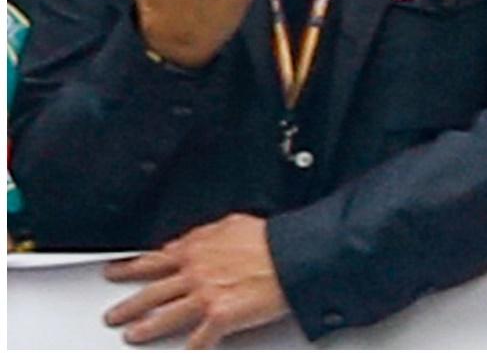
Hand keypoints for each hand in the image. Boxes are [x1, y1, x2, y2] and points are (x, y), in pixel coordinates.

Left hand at [103, 213, 288, 348]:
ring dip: (145, 328)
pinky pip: (199, 339)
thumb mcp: (232, 224)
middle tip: (114, 314)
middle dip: (128, 305)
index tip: (117, 271)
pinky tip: (187, 352)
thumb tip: (190, 240)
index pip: (154, 259)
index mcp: (196, 249)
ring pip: (165, 316)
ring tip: (132, 334)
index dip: (131, 266)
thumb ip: (205, 235)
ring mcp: (204, 296)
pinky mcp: (219, 317)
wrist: (292, 255)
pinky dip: (192, 349)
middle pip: (151, 292)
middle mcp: (195, 273)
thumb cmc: (270, 239)